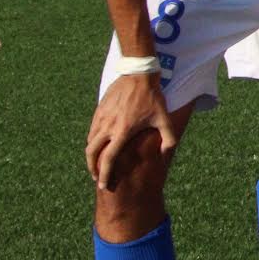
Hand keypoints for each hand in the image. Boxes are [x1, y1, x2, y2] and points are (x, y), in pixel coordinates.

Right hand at [85, 72, 178, 189]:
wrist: (139, 74)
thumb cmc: (153, 97)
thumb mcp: (164, 118)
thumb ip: (168, 138)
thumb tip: (165, 154)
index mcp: (122, 131)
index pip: (108, 159)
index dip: (104, 175)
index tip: (103, 185)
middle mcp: (108, 126)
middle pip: (91, 153)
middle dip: (91, 168)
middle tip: (96, 176)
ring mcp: (101, 117)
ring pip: (89, 141)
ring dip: (91, 154)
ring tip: (97, 162)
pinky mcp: (99, 110)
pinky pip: (91, 129)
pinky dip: (92, 140)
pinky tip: (99, 143)